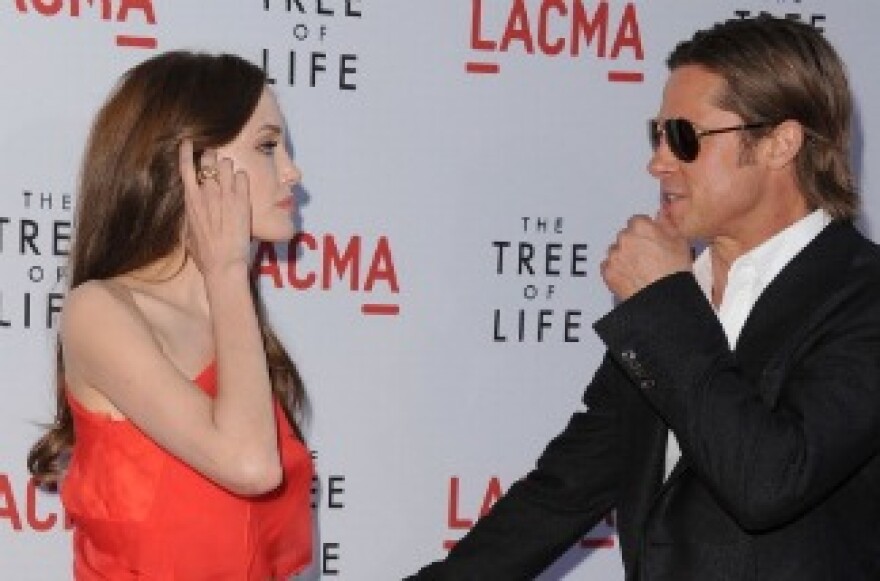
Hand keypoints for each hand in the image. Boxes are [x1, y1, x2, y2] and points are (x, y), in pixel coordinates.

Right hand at [179, 139, 251, 276]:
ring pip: (226, 164)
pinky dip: (242, 177)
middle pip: (208, 161)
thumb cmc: (205, 256)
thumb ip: (188, 220)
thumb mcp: (187, 236)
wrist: (224, 264)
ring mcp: (225, 196)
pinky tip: (242, 184)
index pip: (185, 168)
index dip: (186, 151)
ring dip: (228, 166)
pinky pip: (243, 176)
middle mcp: (207, 194)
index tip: (188, 142)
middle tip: (215, 159)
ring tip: (231, 173)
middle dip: (211, 156)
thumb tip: (189, 215)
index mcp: (191, 201)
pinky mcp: (242, 201)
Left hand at [600, 211, 691, 300]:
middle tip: (646, 258)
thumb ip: (667, 223)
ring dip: (624, 257)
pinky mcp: (608, 272)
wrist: (664, 298)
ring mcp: (614, 256)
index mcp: (641, 227)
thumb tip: (661, 214)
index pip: (637, 221)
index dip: (645, 232)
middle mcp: (625, 239)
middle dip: (633, 244)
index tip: (649, 239)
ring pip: (616, 252)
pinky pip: (608, 267)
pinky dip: (616, 271)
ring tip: (639, 269)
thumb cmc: (674, 272)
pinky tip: (630, 277)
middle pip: (625, 236)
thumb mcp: (680, 241)